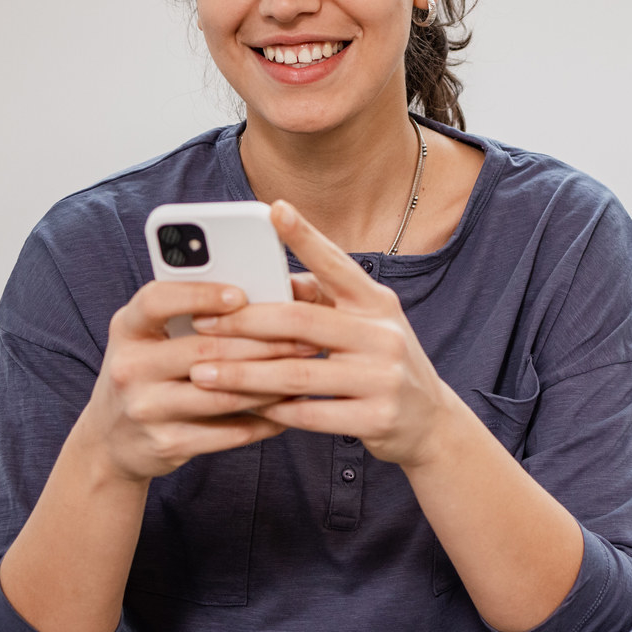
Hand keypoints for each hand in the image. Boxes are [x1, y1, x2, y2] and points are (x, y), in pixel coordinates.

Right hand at [79, 280, 297, 482]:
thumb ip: (192, 315)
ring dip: (270, 383)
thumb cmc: (149, 373)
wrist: (112, 440)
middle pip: (203, 350)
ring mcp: (145, 409)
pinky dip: (263, 420)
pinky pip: (226, 432)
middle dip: (263, 343)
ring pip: (221, 394)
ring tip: (304, 371)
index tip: (241, 294)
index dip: (199, 295)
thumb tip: (265, 293)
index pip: (156, 301)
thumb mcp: (152, 337)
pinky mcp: (166, 444)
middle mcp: (129, 368)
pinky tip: (288, 410)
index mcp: (127, 330)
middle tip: (305, 337)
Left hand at [184, 199, 462, 466]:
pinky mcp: (376, 418)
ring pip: (297, 374)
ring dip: (243, 374)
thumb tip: (270, 280)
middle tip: (201, 322)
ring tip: (202, 374)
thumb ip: (323, 302)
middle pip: (301, 321)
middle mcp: (384, 335)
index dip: (305, 237)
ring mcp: (383, 378)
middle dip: (243, 322)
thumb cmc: (381, 363)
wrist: (430, 422)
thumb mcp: (365, 324)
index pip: (336, 264)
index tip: (274, 209)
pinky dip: (271, 411)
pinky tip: (242, 407)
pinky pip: (309, 414)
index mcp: (378, 303)